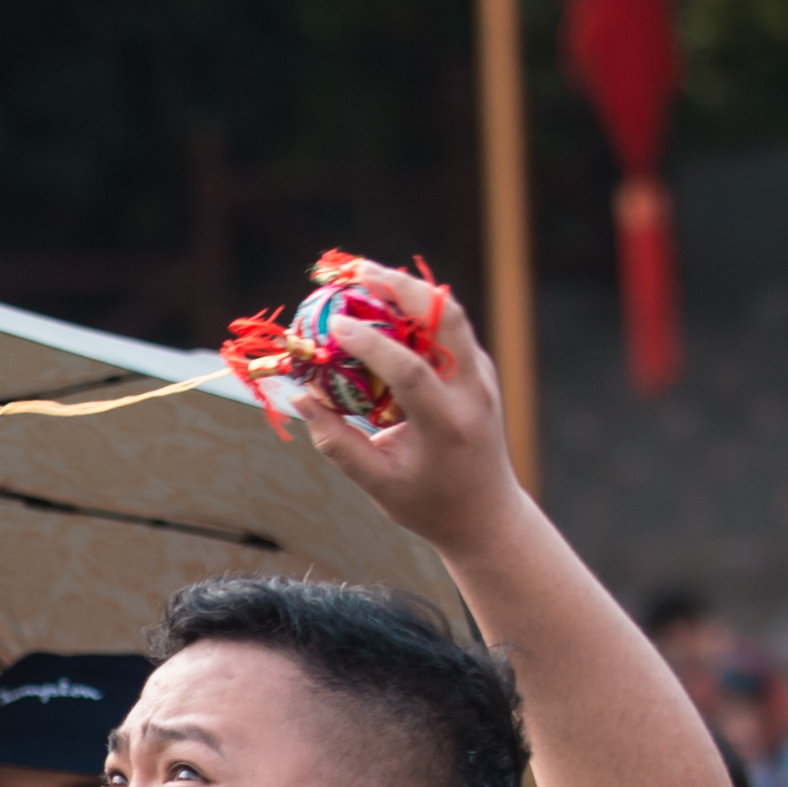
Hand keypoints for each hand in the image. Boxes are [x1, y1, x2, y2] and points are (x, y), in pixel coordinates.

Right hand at [282, 256, 527, 551]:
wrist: (488, 514)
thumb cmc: (428, 504)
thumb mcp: (377, 484)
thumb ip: (336, 443)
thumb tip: (299, 396)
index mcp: (448, 426)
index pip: (410, 371)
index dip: (370, 345)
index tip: (333, 327)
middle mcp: (474, 393)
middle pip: (446, 319)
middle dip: (401, 287)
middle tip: (356, 271)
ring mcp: (482, 377)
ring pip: (450, 315)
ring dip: (407, 290)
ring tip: (363, 277)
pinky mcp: (478, 370)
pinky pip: (446, 329)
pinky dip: (413, 311)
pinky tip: (379, 307)